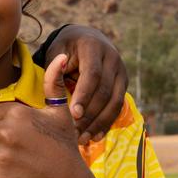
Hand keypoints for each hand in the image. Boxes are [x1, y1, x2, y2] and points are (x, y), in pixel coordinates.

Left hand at [0, 55, 100, 177]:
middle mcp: (5, 133)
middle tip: (14, 147)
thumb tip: (61, 57)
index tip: (19, 133)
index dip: (3, 122)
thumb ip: (54, 84)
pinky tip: (12, 174)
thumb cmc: (62, 147)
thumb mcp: (60, 113)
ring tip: (13, 160)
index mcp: (17, 114)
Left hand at [44, 25, 126, 143]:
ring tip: (83, 138)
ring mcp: (121, 70)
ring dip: (99, 122)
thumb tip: (55, 85)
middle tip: (75, 132)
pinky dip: (107, 122)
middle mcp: (111, 57)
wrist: (85, 39)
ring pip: (115, 101)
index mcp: (93, 46)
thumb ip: (54, 70)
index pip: (92, 74)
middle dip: (90, 114)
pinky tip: (95, 135)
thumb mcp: (56, 54)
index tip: (74, 114)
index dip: (84, 95)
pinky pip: (118, 106)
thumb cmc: (64, 50)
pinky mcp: (123, 83)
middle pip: (105, 90)